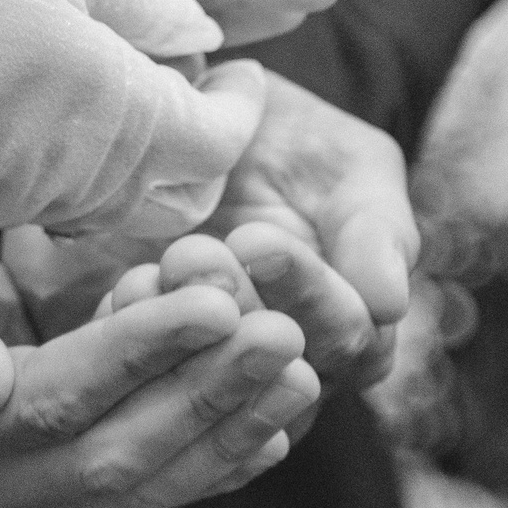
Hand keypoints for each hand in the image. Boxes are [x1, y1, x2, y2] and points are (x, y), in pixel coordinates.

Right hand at [0, 0, 281, 239]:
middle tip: (206, 89)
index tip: (244, 68)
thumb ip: (143, 4)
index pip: (225, 135)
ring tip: (139, 92)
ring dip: (155, 152)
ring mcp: (43, 196)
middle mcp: (99, 174)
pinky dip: (95, 165)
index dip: (244, 105)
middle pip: (190, 185)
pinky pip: (71, 200)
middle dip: (211, 139)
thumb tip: (199, 28)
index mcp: (133, 112)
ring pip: (134, 201)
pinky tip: (70, 118)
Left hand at [0, 73, 413, 395]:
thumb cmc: (296, 147)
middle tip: (196, 251)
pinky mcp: (146, 364)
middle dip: (233, 308)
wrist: (205, 123)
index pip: (348, 339)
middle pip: (273, 371)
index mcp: (352, 331)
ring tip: (154, 270)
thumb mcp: (351, 166)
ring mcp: (213, 373)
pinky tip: (118, 291)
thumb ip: (376, 229)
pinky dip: (126, 335)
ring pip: (204, 385)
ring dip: (177, 332)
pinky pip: (138, 379)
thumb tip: (389, 303)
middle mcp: (285, 370)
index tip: (257, 238)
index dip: (305, 292)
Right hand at [0, 207, 317, 507]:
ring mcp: (5, 494)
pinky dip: (213, 452)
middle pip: (105, 458)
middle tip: (289, 331)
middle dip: (203, 394)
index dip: (135, 353)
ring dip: (226, 425)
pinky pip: (143, 483)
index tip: (215, 297)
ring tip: (303, 366)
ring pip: (138, 482)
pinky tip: (275, 418)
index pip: (45, 402)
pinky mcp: (46, 477)